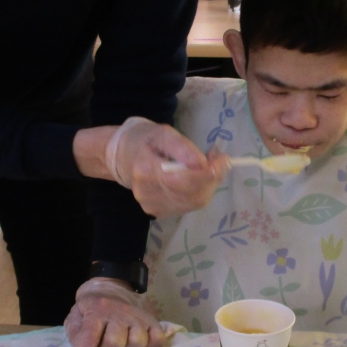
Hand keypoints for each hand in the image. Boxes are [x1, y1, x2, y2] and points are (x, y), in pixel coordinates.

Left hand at [65, 278, 164, 346]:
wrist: (113, 286)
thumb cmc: (92, 308)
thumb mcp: (75, 316)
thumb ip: (76, 335)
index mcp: (96, 311)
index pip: (88, 338)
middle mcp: (119, 313)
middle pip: (114, 343)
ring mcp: (138, 316)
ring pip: (137, 342)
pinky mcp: (153, 319)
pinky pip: (157, 340)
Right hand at [105, 117, 228, 217]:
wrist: (123, 157)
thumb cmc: (145, 141)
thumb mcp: (163, 133)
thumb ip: (182, 147)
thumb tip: (202, 163)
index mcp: (145, 169)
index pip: (183, 180)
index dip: (208, 173)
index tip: (222, 159)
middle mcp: (147, 192)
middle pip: (192, 194)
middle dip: (212, 178)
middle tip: (219, 160)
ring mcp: (152, 206)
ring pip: (194, 202)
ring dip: (209, 185)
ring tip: (208, 168)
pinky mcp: (158, 212)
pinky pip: (189, 206)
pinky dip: (200, 192)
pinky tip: (196, 180)